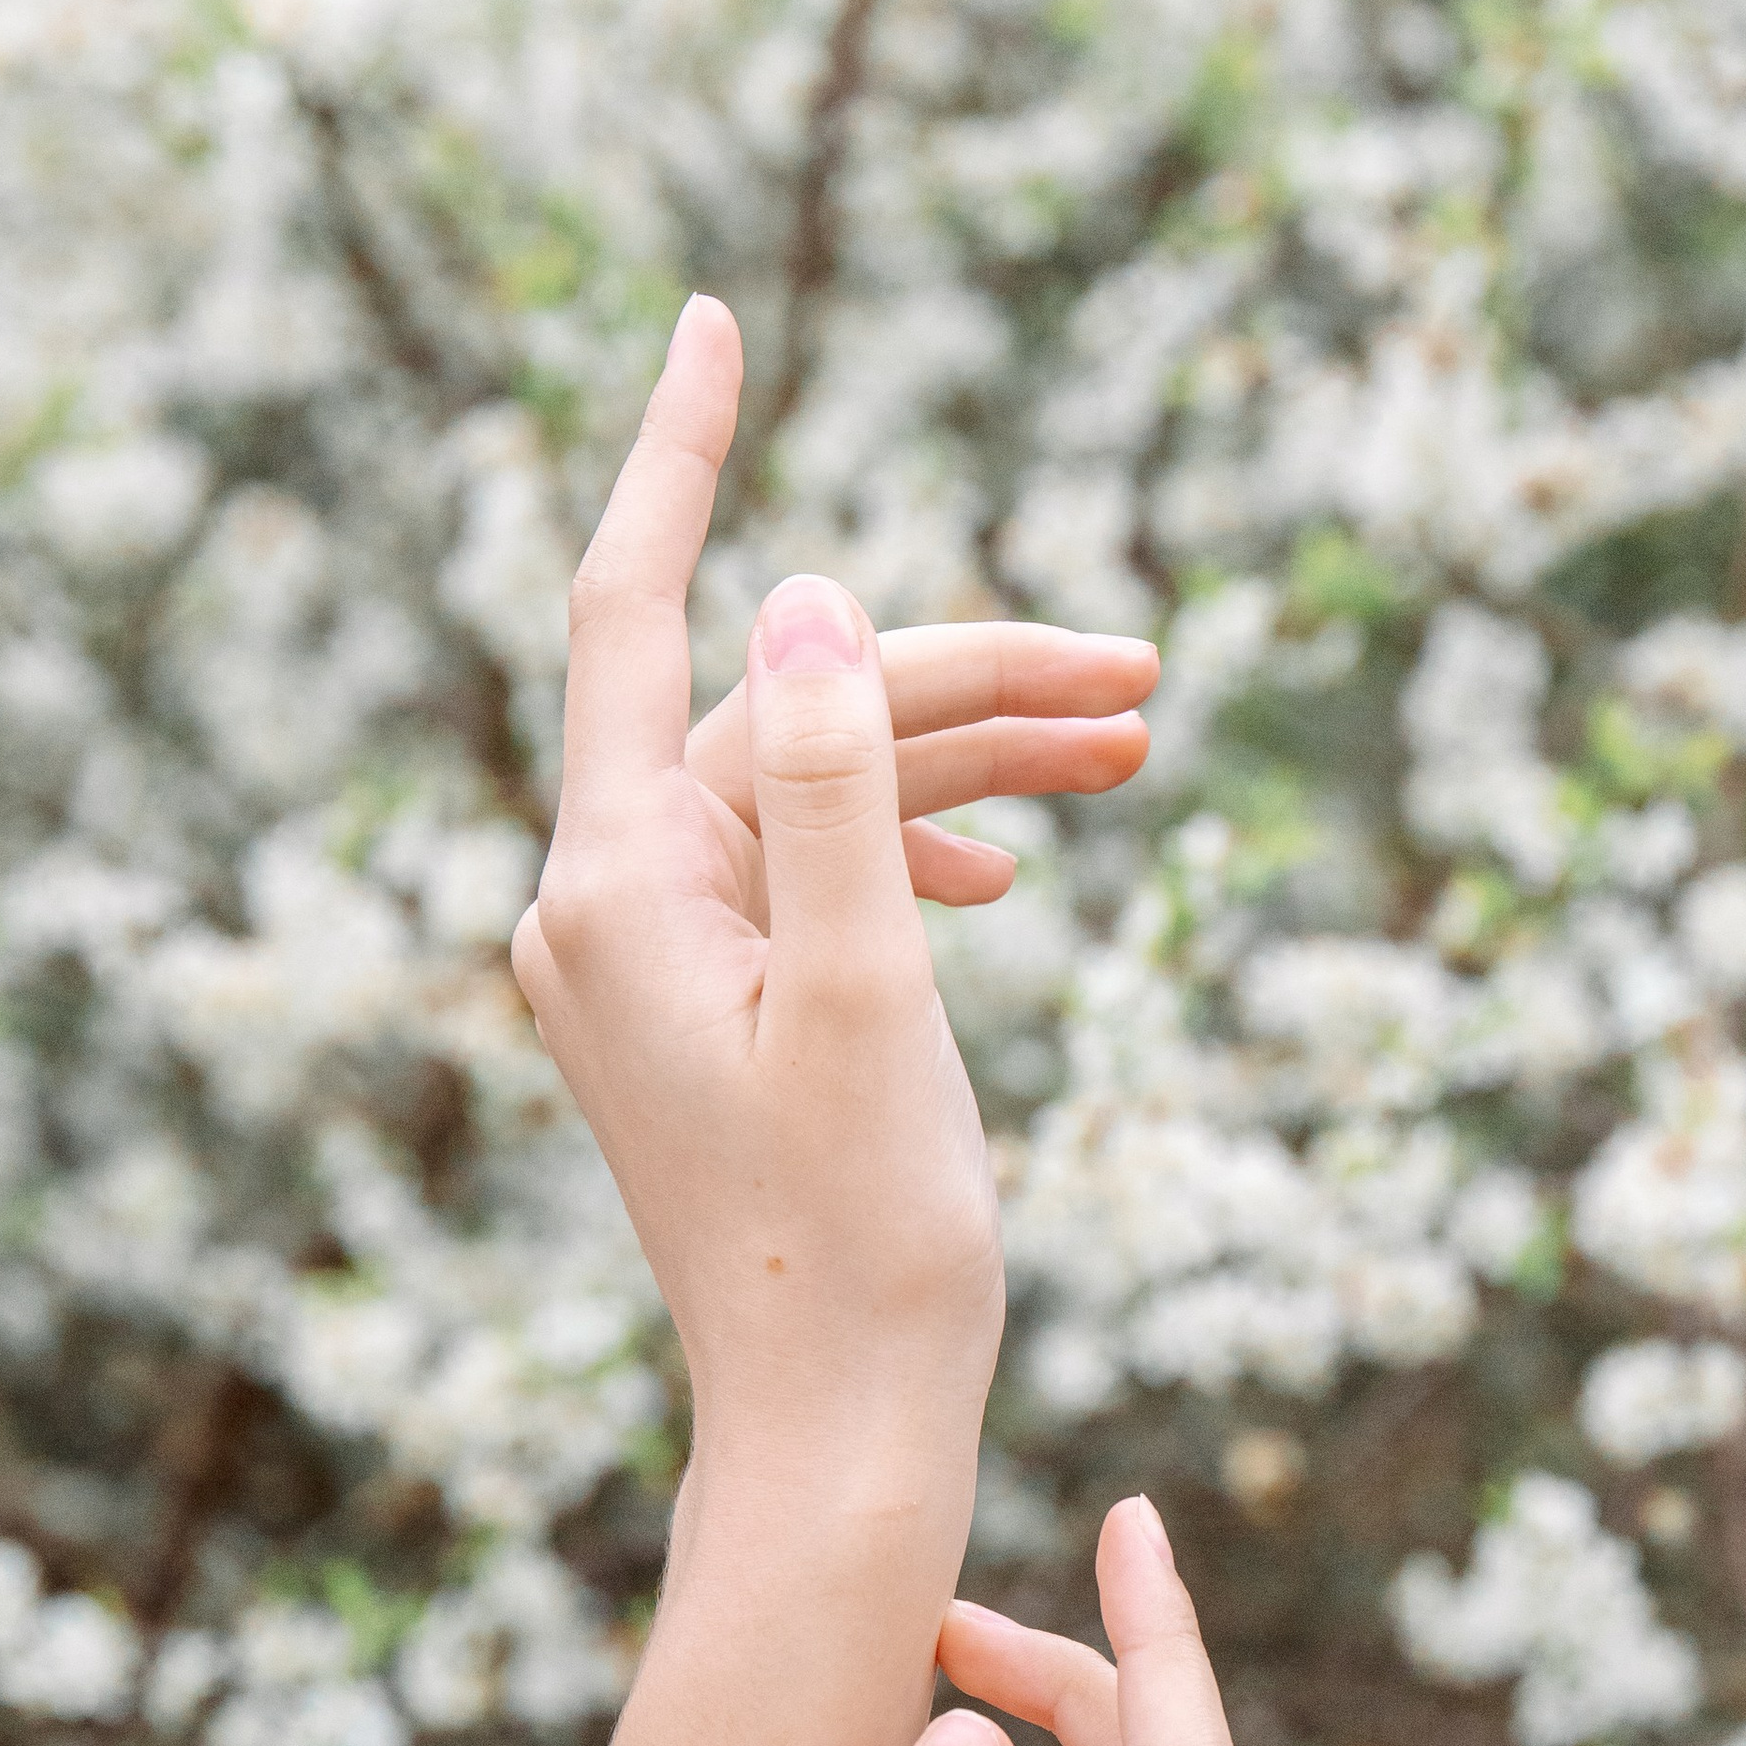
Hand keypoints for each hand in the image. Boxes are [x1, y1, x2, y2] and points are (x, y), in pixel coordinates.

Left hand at [511, 298, 1156, 1457]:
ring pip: (815, 789)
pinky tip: (1017, 871)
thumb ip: (839, 786)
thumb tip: (804, 591)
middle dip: (959, 676)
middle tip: (1141, 669)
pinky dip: (917, 848)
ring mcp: (651, 959)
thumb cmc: (866, 1239)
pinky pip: (812, 873)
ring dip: (965, 758)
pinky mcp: (707, 1006)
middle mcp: (604, 905)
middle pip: (784, 710)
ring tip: (1138, 744)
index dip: (679, 457)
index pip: (632, 611)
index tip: (709, 318)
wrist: (845, 1427)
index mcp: (615, 885)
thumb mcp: (871, 992)